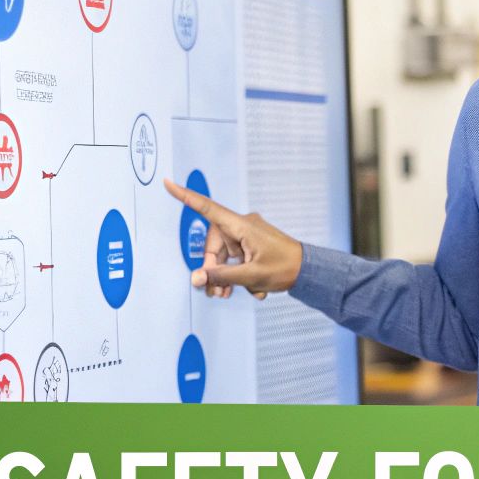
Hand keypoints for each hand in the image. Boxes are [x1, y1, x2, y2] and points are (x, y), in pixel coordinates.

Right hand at [162, 178, 302, 299]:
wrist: (310, 271)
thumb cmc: (285, 268)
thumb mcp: (251, 275)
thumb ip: (222, 277)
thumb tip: (197, 278)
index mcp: (242, 226)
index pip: (208, 209)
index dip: (186, 197)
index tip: (168, 183)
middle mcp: (244, 226)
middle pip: (214, 246)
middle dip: (213, 270)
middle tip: (216, 293)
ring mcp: (249, 236)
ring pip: (225, 256)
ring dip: (226, 277)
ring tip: (230, 296)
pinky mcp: (253, 245)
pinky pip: (237, 259)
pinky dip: (239, 274)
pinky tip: (253, 289)